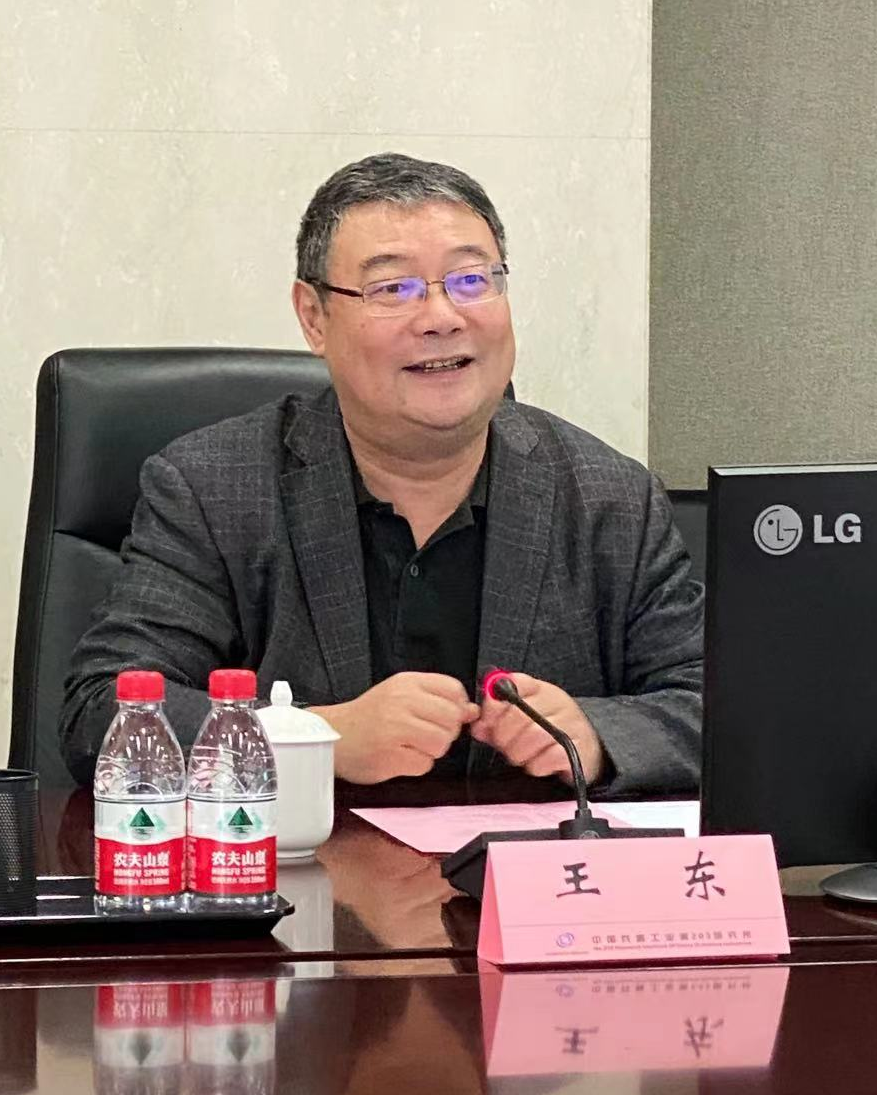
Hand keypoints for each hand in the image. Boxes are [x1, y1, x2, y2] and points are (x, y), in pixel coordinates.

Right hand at [310, 672, 479, 784]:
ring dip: (432, 750)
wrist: (333, 736)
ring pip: (441, 743)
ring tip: (411, 745)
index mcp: (406, 682)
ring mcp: (395, 729)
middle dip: (446, 732)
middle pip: (452, 719)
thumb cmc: (370, 716)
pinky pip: (425, 765)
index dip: (457, 706)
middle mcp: (401, 701)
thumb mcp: (401, 694)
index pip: (453, 689)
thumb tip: (472, 711)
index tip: (445, 715)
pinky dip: (417, 765)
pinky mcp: (390, 756)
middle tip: (424, 733)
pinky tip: (400, 756)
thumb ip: (436, 699)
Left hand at [470, 673, 603, 782]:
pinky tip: (539, 763)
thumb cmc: (546, 733)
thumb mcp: (520, 721)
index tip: (486, 722)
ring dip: (519, 753)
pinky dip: (537, 765)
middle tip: (503, 746)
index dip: (494, 704)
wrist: (587, 750)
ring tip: (521, 756)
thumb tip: (477, 726)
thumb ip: (495, 721)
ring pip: (533, 736)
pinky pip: (548, 757)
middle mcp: (557, 701)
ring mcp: (571, 723)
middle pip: (519, 715)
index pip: (514, 683)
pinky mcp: (578, 748)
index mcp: (540, 689)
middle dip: (503, 736)